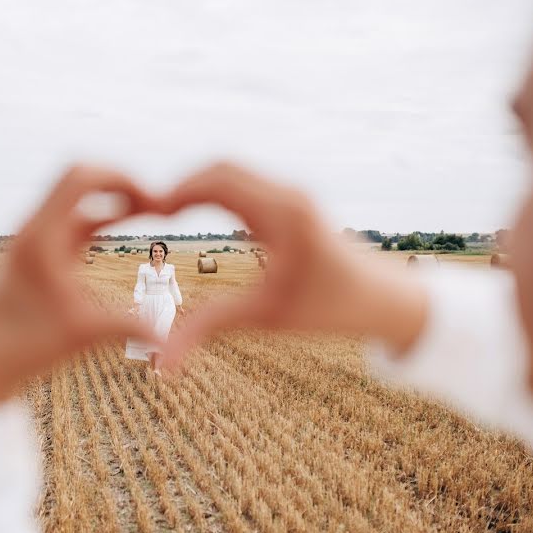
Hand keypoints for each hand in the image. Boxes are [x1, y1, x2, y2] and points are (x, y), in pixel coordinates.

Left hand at [0, 165, 157, 410]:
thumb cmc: (28, 350)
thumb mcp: (83, 335)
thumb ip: (127, 327)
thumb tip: (168, 339)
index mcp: (40, 237)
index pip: (81, 177)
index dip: (122, 179)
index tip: (153, 202)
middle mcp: (31, 229)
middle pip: (79, 176)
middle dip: (120, 183)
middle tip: (154, 203)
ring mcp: (30, 237)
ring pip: (76, 197)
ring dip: (111, 197)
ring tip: (148, 209)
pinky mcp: (34, 250)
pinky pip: (71, 216)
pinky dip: (99, 213)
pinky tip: (123, 221)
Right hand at [158, 162, 428, 370]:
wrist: (385, 299)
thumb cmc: (329, 309)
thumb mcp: (265, 319)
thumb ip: (209, 330)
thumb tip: (161, 365)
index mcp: (282, 214)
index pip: (216, 180)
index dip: (176, 192)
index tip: (147, 214)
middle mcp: (288, 194)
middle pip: (221, 167)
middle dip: (182, 184)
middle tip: (152, 213)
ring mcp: (292, 194)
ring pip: (233, 171)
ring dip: (199, 185)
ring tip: (168, 213)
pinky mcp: (293, 201)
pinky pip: (246, 182)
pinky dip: (216, 190)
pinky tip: (198, 213)